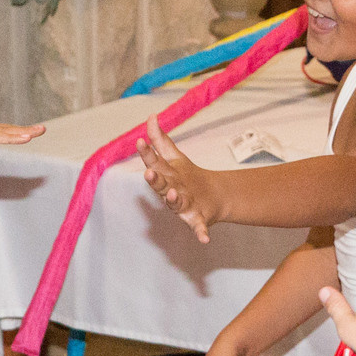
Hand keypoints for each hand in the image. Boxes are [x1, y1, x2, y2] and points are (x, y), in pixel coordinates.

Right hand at [138, 118, 223, 242]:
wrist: (214, 196)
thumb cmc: (186, 178)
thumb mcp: (174, 157)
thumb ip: (160, 139)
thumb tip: (151, 116)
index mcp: (166, 175)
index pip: (154, 162)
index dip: (147, 153)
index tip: (140, 141)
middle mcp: (171, 191)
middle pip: (161, 185)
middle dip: (155, 180)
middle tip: (149, 172)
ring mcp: (183, 206)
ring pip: (175, 204)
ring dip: (173, 200)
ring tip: (173, 194)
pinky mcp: (197, 220)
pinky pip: (198, 227)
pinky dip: (200, 233)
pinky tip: (205, 239)